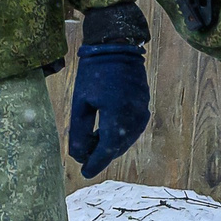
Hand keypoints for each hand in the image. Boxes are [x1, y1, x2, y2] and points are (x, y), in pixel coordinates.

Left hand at [66, 43, 149, 179]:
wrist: (117, 48)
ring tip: (89, 142)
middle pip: (116, 147)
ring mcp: (142, 114)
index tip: (84, 173)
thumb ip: (79, 131)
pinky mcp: (144, 109)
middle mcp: (134, 118)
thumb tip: (77, 155)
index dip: (94, 163)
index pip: (106, 150)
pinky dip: (117, 136)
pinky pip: (130, 130)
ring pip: (124, 141)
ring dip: (108, 145)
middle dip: (99, 154)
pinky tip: (102, 132)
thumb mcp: (81, 102)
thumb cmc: (94, 73)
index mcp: (117, 116)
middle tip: (83, 157)